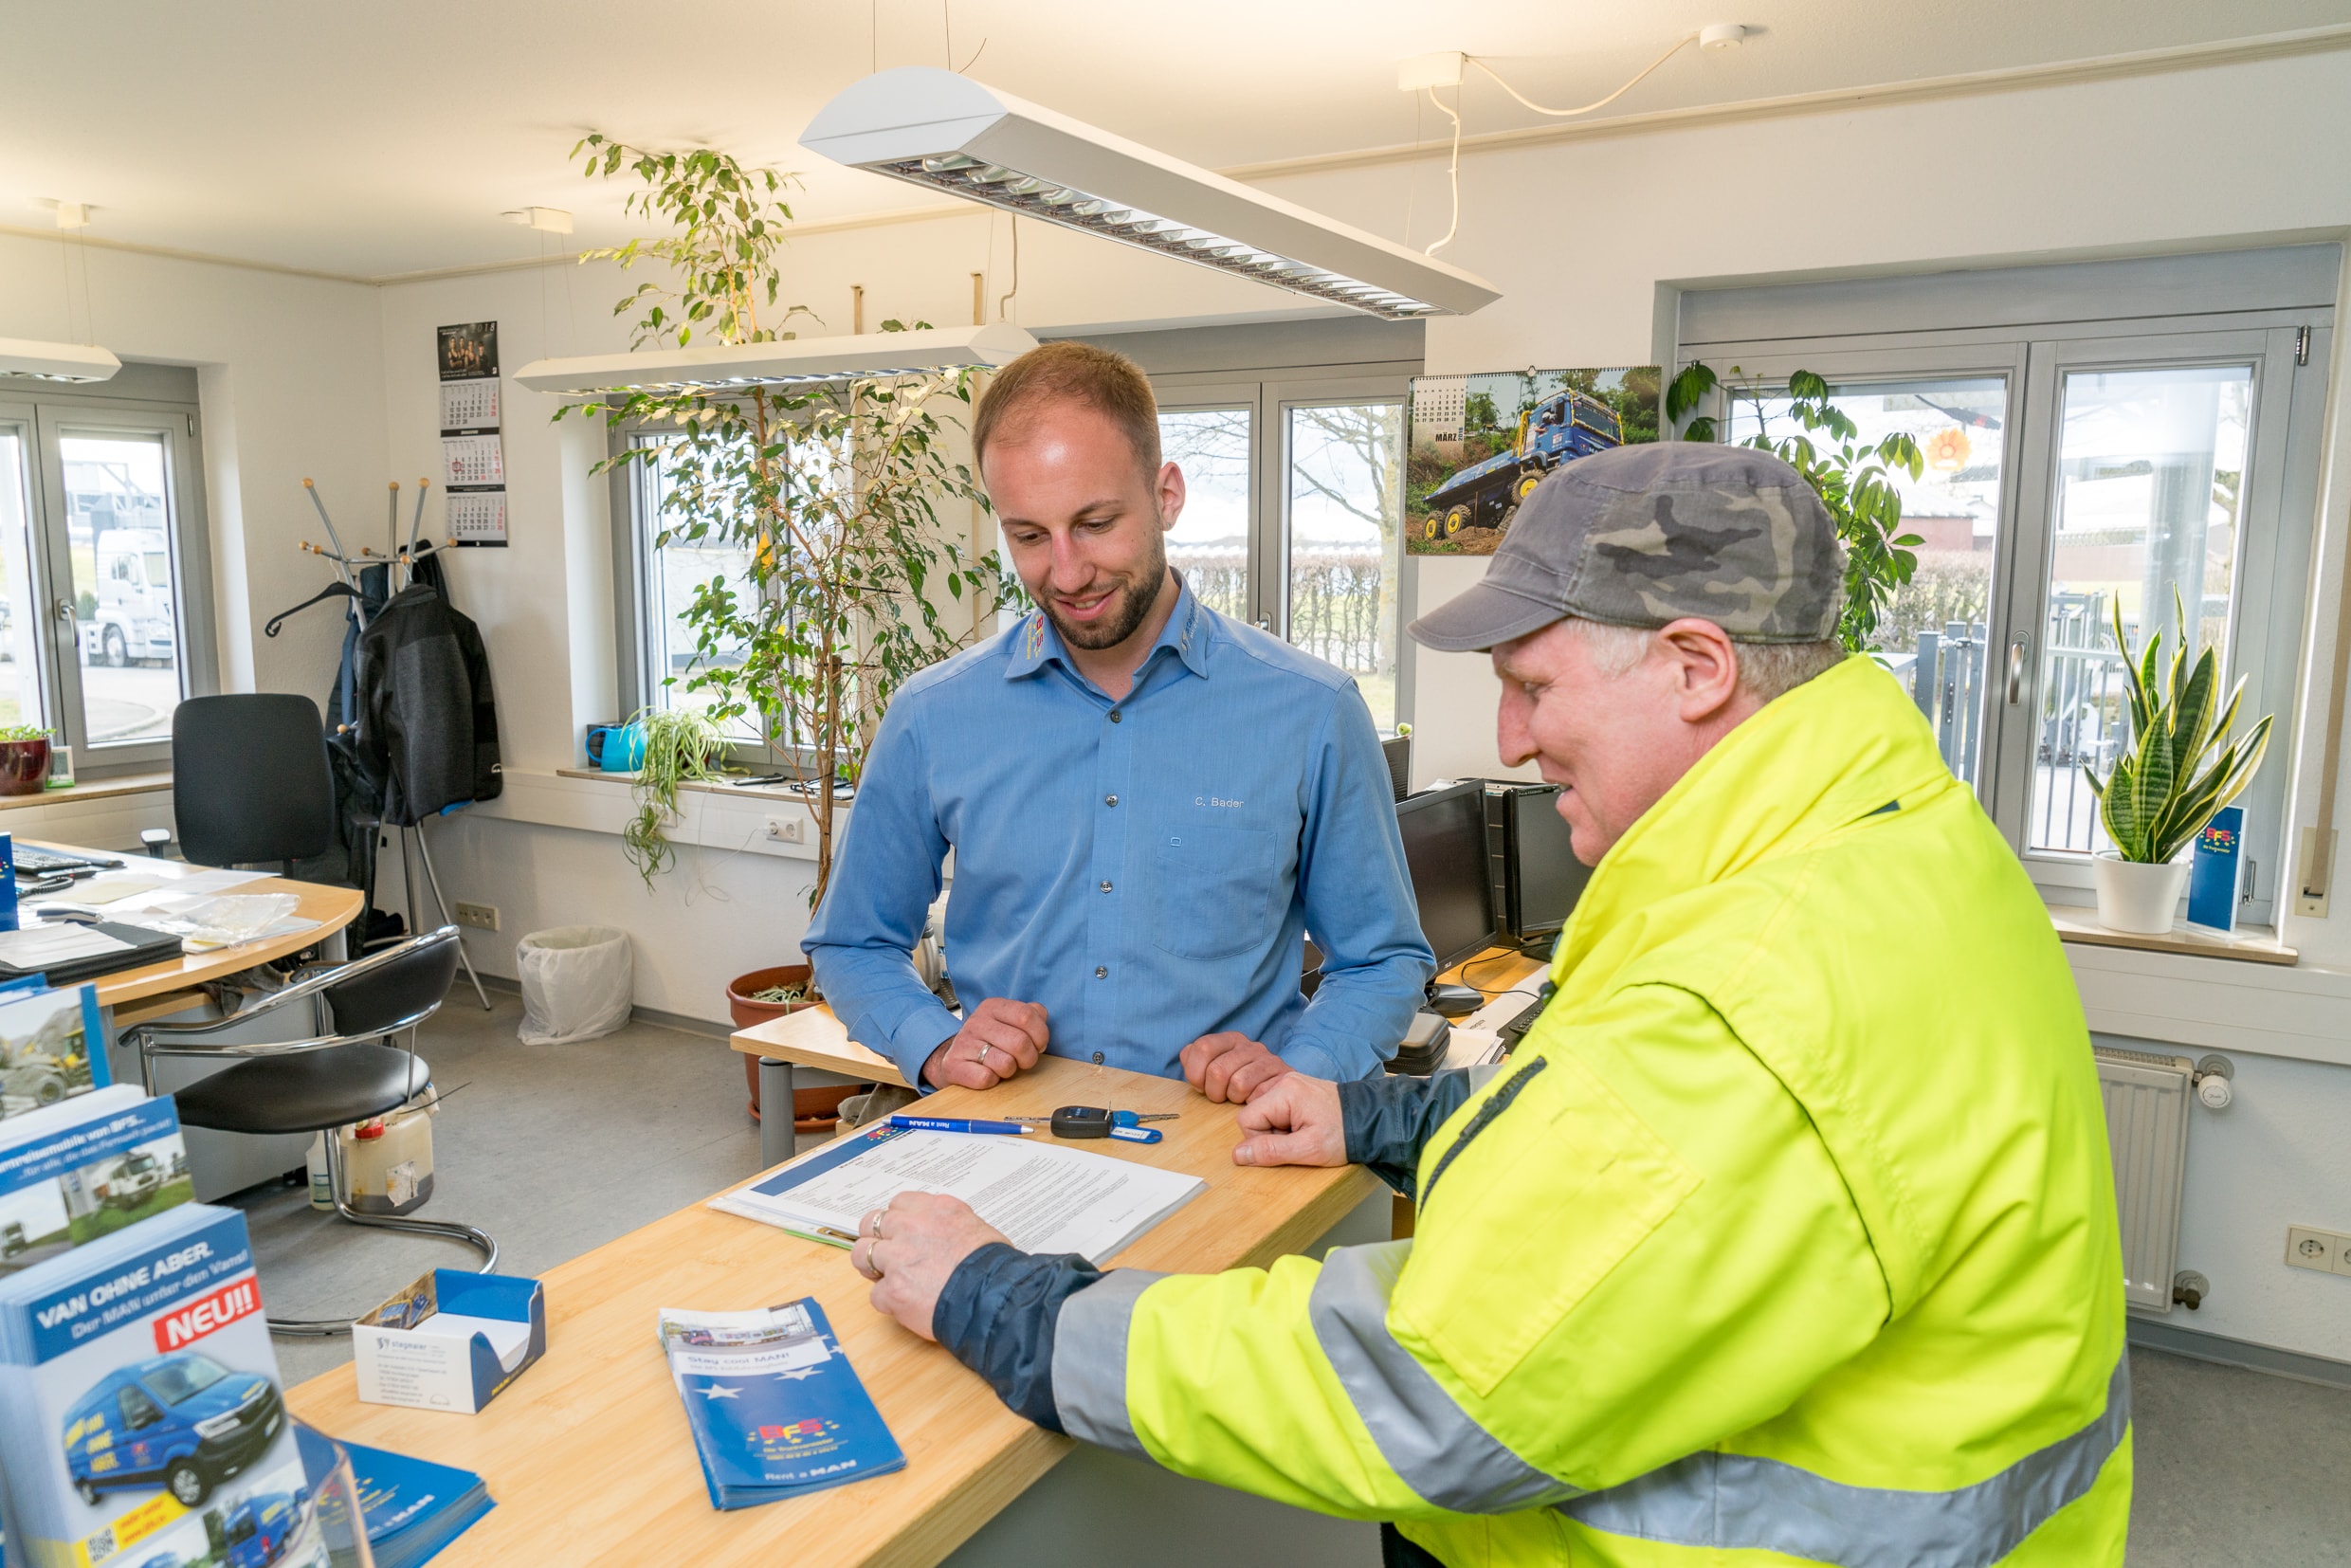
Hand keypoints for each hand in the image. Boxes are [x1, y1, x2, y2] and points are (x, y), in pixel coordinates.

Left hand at [850, 1192, 1009, 1340]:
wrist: (995, 1297)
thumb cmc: (995, 1267)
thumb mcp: (976, 1228)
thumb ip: (947, 1225)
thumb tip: (938, 1235)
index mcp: (935, 1209)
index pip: (899, 1204)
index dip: (898, 1221)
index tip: (902, 1234)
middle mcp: (912, 1227)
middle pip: (871, 1223)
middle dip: (876, 1239)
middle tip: (888, 1256)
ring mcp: (899, 1257)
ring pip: (861, 1254)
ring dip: (871, 1267)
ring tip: (888, 1279)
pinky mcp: (893, 1289)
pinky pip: (875, 1294)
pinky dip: (888, 1301)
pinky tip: (907, 1305)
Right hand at [922, 998, 1048, 1089]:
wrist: (954, 1056)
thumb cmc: (990, 1040)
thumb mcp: (1009, 1020)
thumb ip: (1030, 1014)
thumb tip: (1041, 1015)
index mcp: (992, 1007)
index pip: (1027, 1016)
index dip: (1040, 1035)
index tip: (1037, 1044)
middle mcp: (976, 1022)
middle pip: (1020, 1042)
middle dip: (1029, 1058)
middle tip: (1023, 1060)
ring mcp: (963, 1043)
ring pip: (1005, 1063)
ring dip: (1010, 1071)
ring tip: (1003, 1066)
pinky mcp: (953, 1066)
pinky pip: (986, 1078)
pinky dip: (993, 1080)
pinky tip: (988, 1073)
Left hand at [1180, 1032, 1293, 1103]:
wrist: (1283, 1095)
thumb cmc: (1242, 1084)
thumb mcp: (1215, 1069)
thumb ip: (1195, 1060)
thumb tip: (1187, 1055)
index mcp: (1232, 1039)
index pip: (1203, 1047)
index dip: (1195, 1072)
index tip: (1200, 1085)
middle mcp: (1252, 1046)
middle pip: (1217, 1070)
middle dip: (1213, 1092)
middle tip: (1220, 1097)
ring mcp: (1270, 1061)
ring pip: (1238, 1084)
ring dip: (1234, 1098)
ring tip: (1238, 1099)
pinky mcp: (1284, 1078)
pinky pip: (1258, 1095)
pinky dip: (1252, 1103)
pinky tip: (1253, 1101)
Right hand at [1232, 1073, 1345, 1167]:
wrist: (1372, 1120)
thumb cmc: (1345, 1134)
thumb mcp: (1308, 1149)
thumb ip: (1271, 1151)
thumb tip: (1238, 1155)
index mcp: (1284, 1092)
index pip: (1246, 1120)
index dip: (1261, 1140)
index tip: (1288, 1145)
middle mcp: (1284, 1081)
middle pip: (1255, 1114)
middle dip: (1272, 1134)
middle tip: (1299, 1139)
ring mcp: (1291, 1083)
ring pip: (1265, 1112)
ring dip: (1279, 1129)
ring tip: (1304, 1132)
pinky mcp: (1297, 1089)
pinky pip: (1277, 1109)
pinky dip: (1287, 1122)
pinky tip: (1306, 1126)